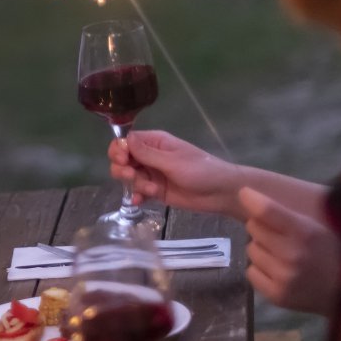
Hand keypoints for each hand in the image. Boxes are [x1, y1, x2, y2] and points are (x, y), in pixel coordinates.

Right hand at [108, 130, 242, 215]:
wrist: (221, 193)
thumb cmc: (201, 170)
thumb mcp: (172, 161)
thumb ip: (147, 153)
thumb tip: (124, 139)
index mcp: (154, 143)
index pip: (126, 142)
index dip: (118, 150)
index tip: (122, 160)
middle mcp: (150, 157)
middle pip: (122, 160)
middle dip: (122, 169)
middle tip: (131, 176)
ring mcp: (152, 175)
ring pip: (128, 177)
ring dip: (135, 184)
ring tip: (151, 190)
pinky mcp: (156, 191)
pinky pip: (138, 192)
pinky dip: (136, 196)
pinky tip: (139, 201)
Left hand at [240, 187, 340, 314]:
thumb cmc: (336, 251)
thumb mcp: (320, 226)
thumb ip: (291, 214)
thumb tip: (255, 198)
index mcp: (306, 232)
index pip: (266, 211)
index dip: (251, 199)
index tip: (245, 194)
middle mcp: (293, 255)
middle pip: (253, 227)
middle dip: (263, 227)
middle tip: (279, 233)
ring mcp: (284, 277)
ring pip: (251, 249)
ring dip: (261, 248)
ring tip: (282, 254)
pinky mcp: (278, 296)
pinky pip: (251, 272)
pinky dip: (260, 269)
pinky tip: (278, 271)